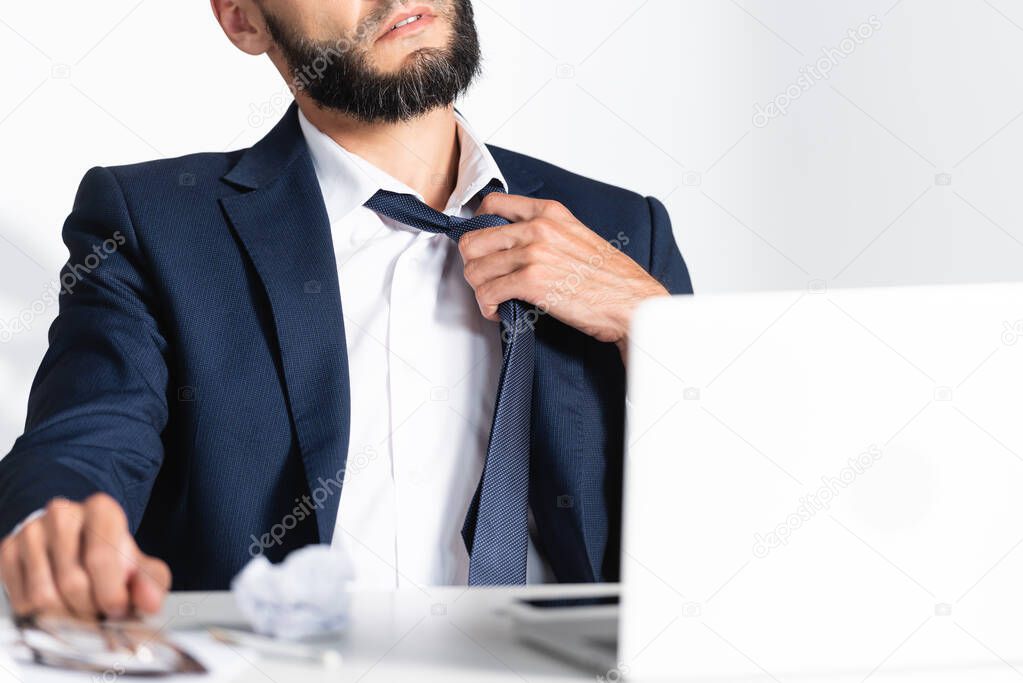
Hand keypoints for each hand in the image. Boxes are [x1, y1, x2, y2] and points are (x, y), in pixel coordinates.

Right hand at [0, 494, 169, 617]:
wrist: (76, 545)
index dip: (111, 595)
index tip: (117, 609)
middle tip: (98, 612)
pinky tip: (57, 604)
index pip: (101, 559)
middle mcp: (63, 514)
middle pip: (72, 582)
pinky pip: (22, 601)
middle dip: (89, 610)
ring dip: (65, 616)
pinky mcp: (7, 550)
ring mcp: (31, 531)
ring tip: (79, 609)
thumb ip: (151, 583)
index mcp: (101, 510)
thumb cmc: (111, 558)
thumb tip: (150, 602)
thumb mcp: (140, 567)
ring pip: (44, 596)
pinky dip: (41, 615)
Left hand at [460, 195, 668, 359]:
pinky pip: (488, 293)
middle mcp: (538, 228)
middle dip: (474, 265)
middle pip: (474, 240)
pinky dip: (487, 306)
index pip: (492, 204)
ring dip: (480, 289)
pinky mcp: (531, 283)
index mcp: (549, 212)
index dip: (478, 228)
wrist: (631, 303)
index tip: (482, 247)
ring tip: (495, 298)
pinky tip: (499, 311)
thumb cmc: (611, 277)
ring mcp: (533, 254)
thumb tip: (513, 241)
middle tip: (486, 279)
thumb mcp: (577, 236)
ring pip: (475, 269)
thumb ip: (545, 231)